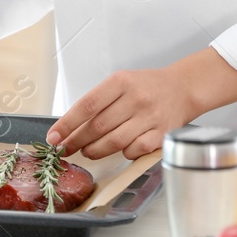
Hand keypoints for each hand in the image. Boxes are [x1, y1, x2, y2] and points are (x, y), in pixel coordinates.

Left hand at [45, 65, 201, 159]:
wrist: (182, 88)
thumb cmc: (147, 86)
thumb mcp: (121, 82)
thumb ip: (99, 101)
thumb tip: (71, 126)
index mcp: (121, 82)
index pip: (87, 105)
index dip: (67, 124)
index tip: (54, 136)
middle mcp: (136, 99)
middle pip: (98, 126)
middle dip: (77, 141)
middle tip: (66, 148)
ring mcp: (150, 117)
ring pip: (114, 142)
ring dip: (95, 151)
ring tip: (87, 151)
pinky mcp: (162, 134)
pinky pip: (135, 151)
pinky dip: (123, 154)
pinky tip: (119, 150)